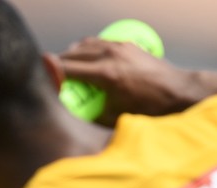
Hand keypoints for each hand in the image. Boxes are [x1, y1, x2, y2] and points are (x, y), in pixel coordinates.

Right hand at [57, 38, 199, 123]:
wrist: (178, 92)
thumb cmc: (149, 109)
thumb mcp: (114, 116)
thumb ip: (90, 113)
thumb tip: (72, 114)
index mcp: (105, 75)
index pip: (67, 69)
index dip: (49, 72)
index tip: (37, 77)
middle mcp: (110, 55)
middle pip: (71, 54)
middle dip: (57, 64)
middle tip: (49, 76)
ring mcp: (119, 46)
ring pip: (84, 44)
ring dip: (72, 55)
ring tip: (67, 68)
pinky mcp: (127, 44)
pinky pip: (99, 42)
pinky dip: (88, 50)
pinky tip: (87, 61)